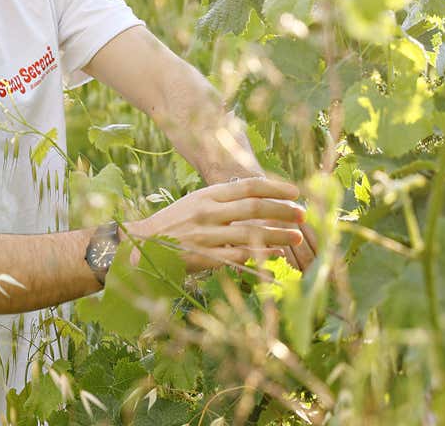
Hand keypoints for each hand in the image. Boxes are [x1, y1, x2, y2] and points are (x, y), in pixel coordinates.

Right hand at [124, 177, 305, 273]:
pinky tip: (276, 255)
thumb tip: (260, 199)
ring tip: (296, 237)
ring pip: (250, 234)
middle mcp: (207, 212)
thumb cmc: (175, 222)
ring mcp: (205, 236)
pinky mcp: (203, 258)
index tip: (296, 192)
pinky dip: (260, 254)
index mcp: (207, 195)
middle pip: (253, 209)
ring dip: (277, 235)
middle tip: (302, 214)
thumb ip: (225, 201)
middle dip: (282, 211)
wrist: (142, 245)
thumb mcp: (197, 202)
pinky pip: (239, 256)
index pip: (247, 186)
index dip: (274, 188)